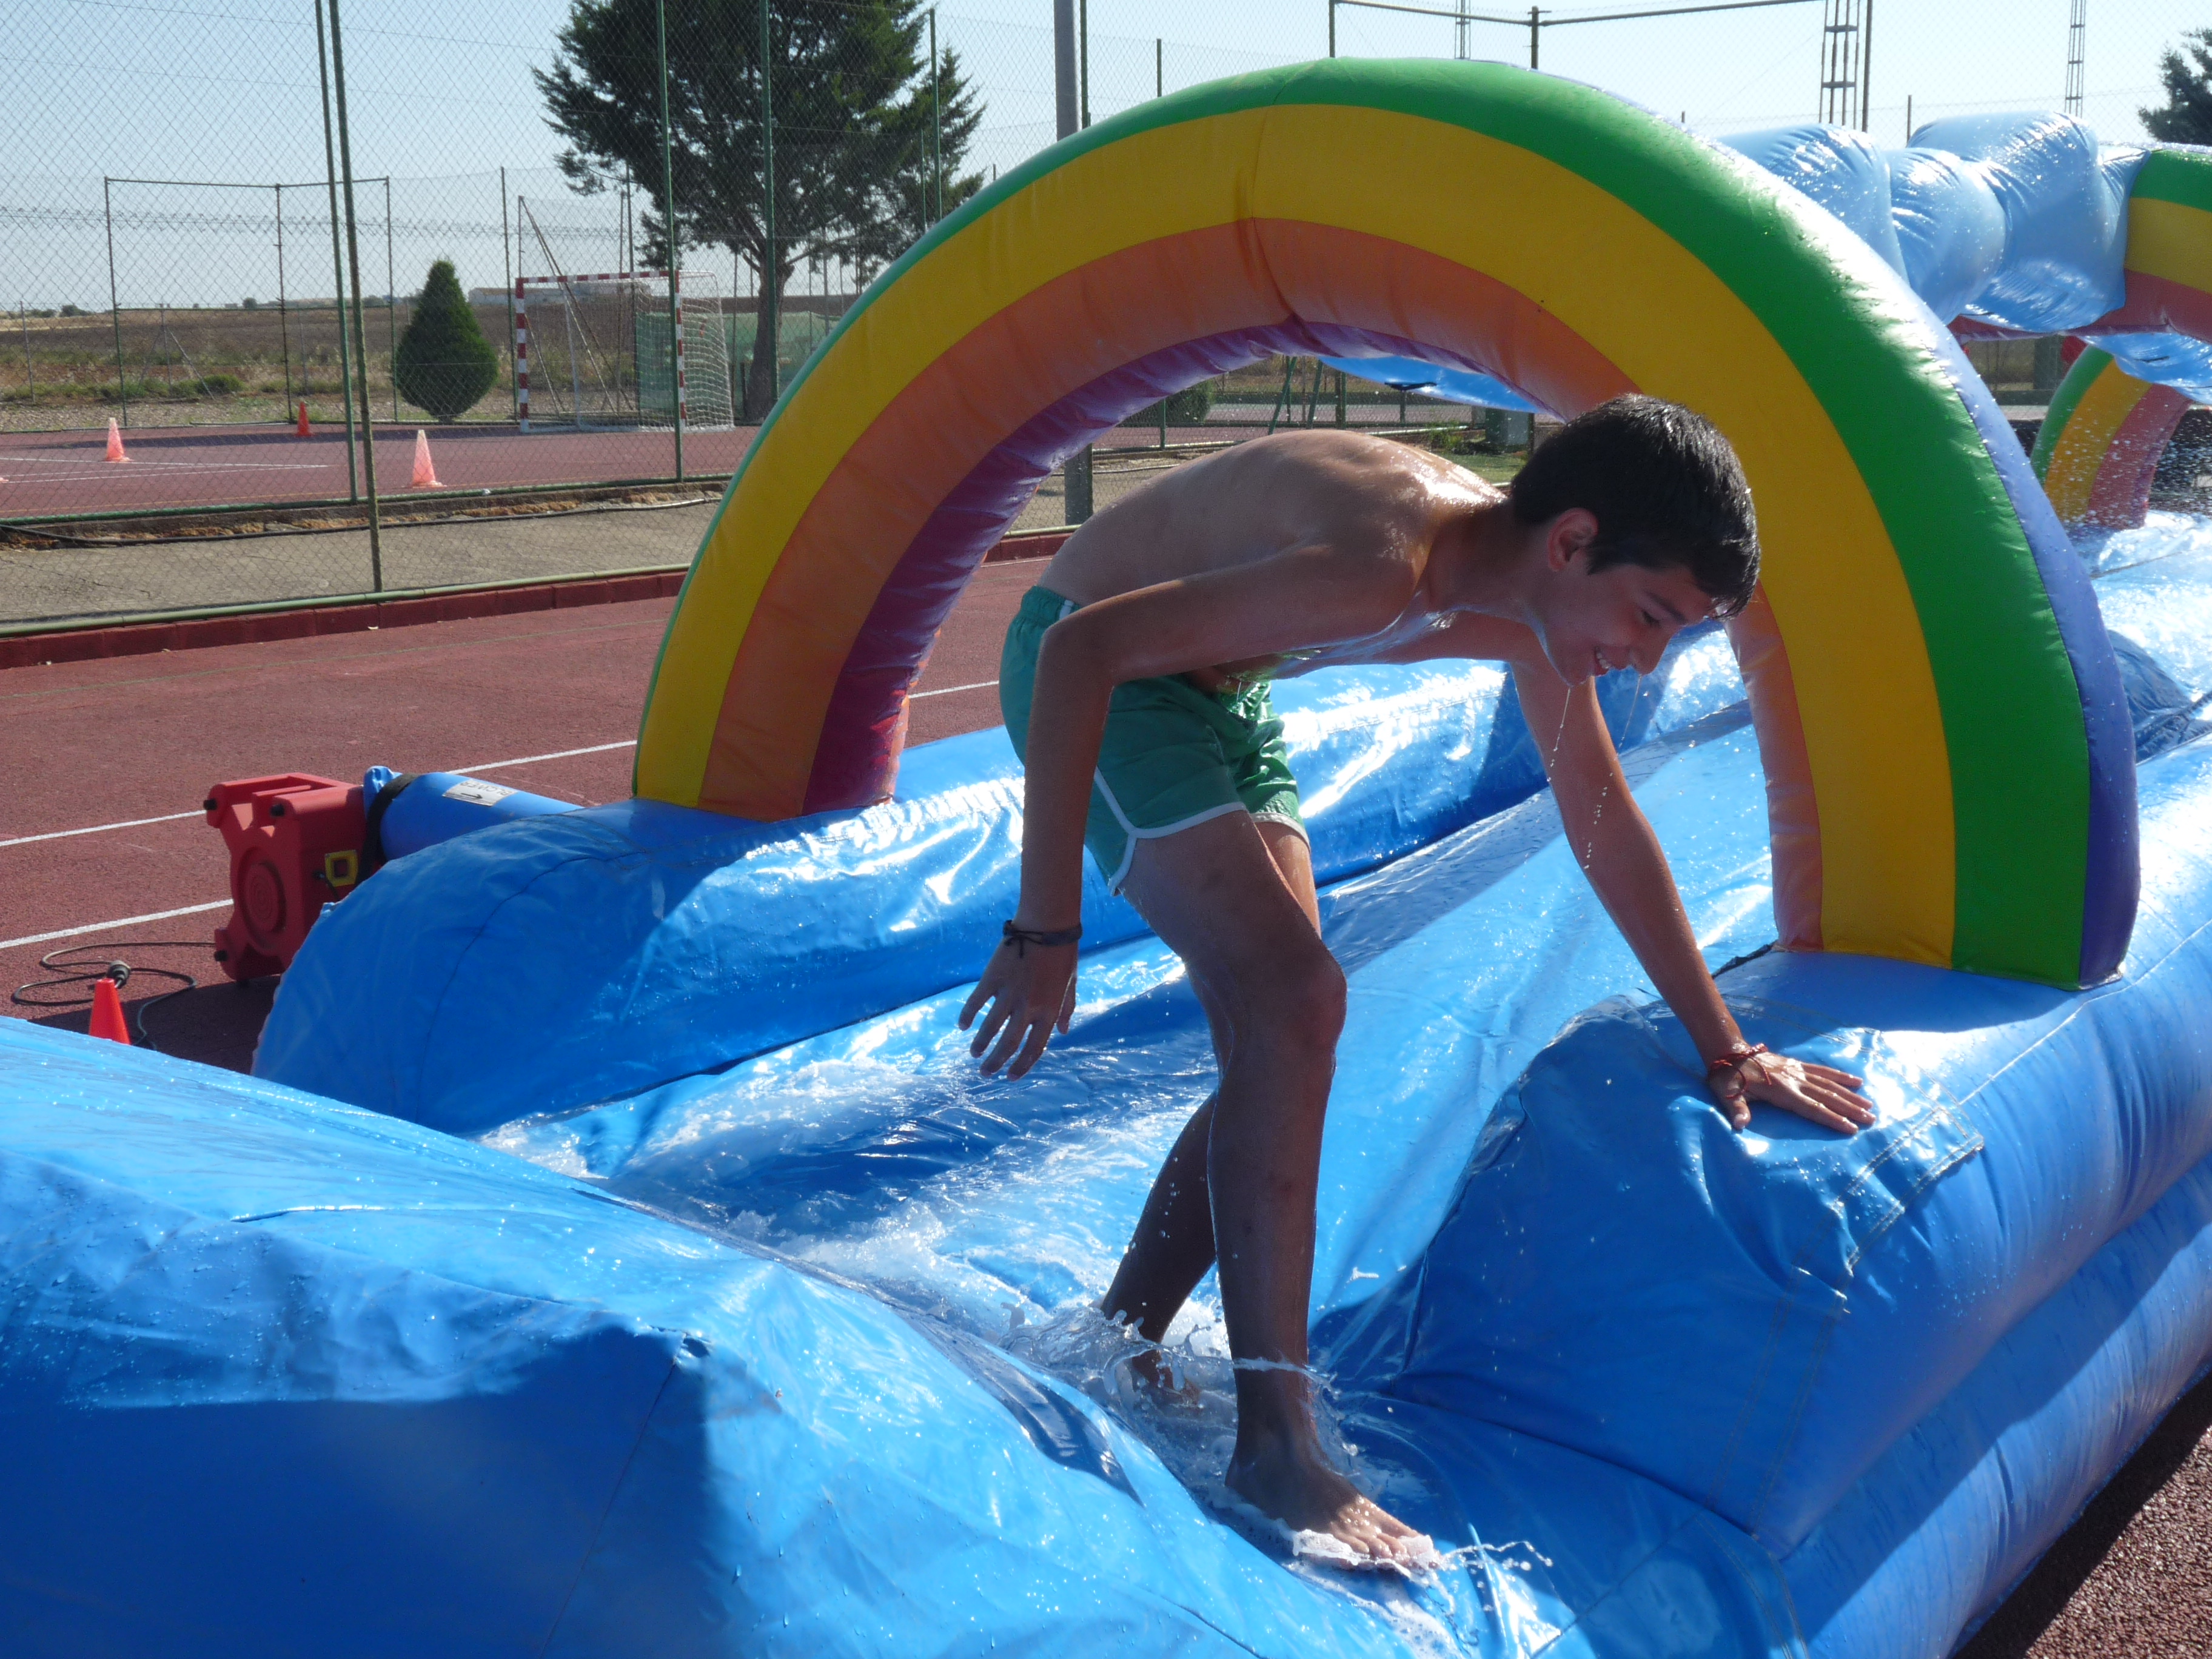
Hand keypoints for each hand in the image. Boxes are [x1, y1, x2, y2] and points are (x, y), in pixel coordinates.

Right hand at [959, 939, 1077, 1078]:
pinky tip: (962, 1025)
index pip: (1034, 1048)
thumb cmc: (1063, 953)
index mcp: (1049, 1011)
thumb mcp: (1071, 984)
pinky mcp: (993, 978)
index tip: (1010, 1077)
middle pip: (1009, 1044)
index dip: (1022, 1066)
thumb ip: (1066, 1009)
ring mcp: (1009, 994)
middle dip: (996, 1062)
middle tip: (985, 1073)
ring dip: (980, 1044)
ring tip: (974, 1053)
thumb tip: (1063, 1032)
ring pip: (990, 1028)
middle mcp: (1029, 1007)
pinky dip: (967, 1015)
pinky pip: (976, 1002)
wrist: (1047, 924)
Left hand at [1709, 1049, 1874, 1135]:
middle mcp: (1794, 1081)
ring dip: (1850, 1095)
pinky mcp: (1796, 1064)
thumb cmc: (1728, 1078)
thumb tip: (1739, 1126)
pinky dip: (1839, 1076)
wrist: (1728, 1052)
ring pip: (1829, 1084)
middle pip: (1827, 1097)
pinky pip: (1822, 1070)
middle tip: (1871, 1119)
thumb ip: (1737, 1110)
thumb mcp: (1728, 1095)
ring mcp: (1797, 1071)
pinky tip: (1856, 1081)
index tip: (1850, 1128)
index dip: (1831, 1119)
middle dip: (1849, 1110)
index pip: (1812, 1109)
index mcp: (1782, 1092)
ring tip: (1869, 1105)